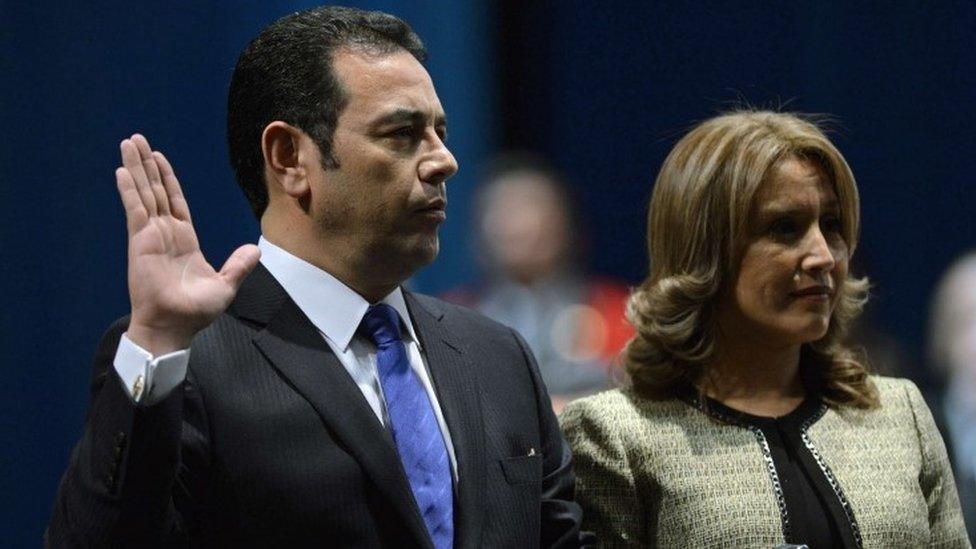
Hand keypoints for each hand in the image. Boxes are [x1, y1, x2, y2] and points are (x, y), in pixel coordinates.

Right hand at [115, 134, 259, 354]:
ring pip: (144, 193)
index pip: (175, 201)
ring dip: (136, 168)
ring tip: (128, 143)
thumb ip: (239, 265)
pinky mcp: (140, 241)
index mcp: (184, 240)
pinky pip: (135, 209)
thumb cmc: (195, 313)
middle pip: (156, 190)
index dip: (168, 179)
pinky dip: (129, 190)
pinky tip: (123, 171)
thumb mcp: (225, 285)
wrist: (174, 327)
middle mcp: (165, 233)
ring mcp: (150, 235)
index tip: (159, 158)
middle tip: (137, 139)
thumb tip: (256, 250)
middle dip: (147, 165)